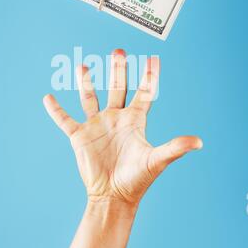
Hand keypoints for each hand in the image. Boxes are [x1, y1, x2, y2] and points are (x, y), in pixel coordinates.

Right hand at [43, 49, 201, 206]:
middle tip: (119, 51)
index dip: (149, 76)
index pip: (144, 93)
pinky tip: (48, 98)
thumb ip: (175, 147)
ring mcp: (97, 126)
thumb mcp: (157, 160)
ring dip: (86, 82)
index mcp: (135, 121)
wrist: (113, 196)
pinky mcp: (79, 137)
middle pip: (118, 87)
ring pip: (90, 98)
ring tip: (83, 66)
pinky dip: (56, 110)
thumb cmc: (137, 179)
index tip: (153, 58)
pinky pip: (65, 119)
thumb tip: (199, 142)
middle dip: (118, 69)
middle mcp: (116, 118)